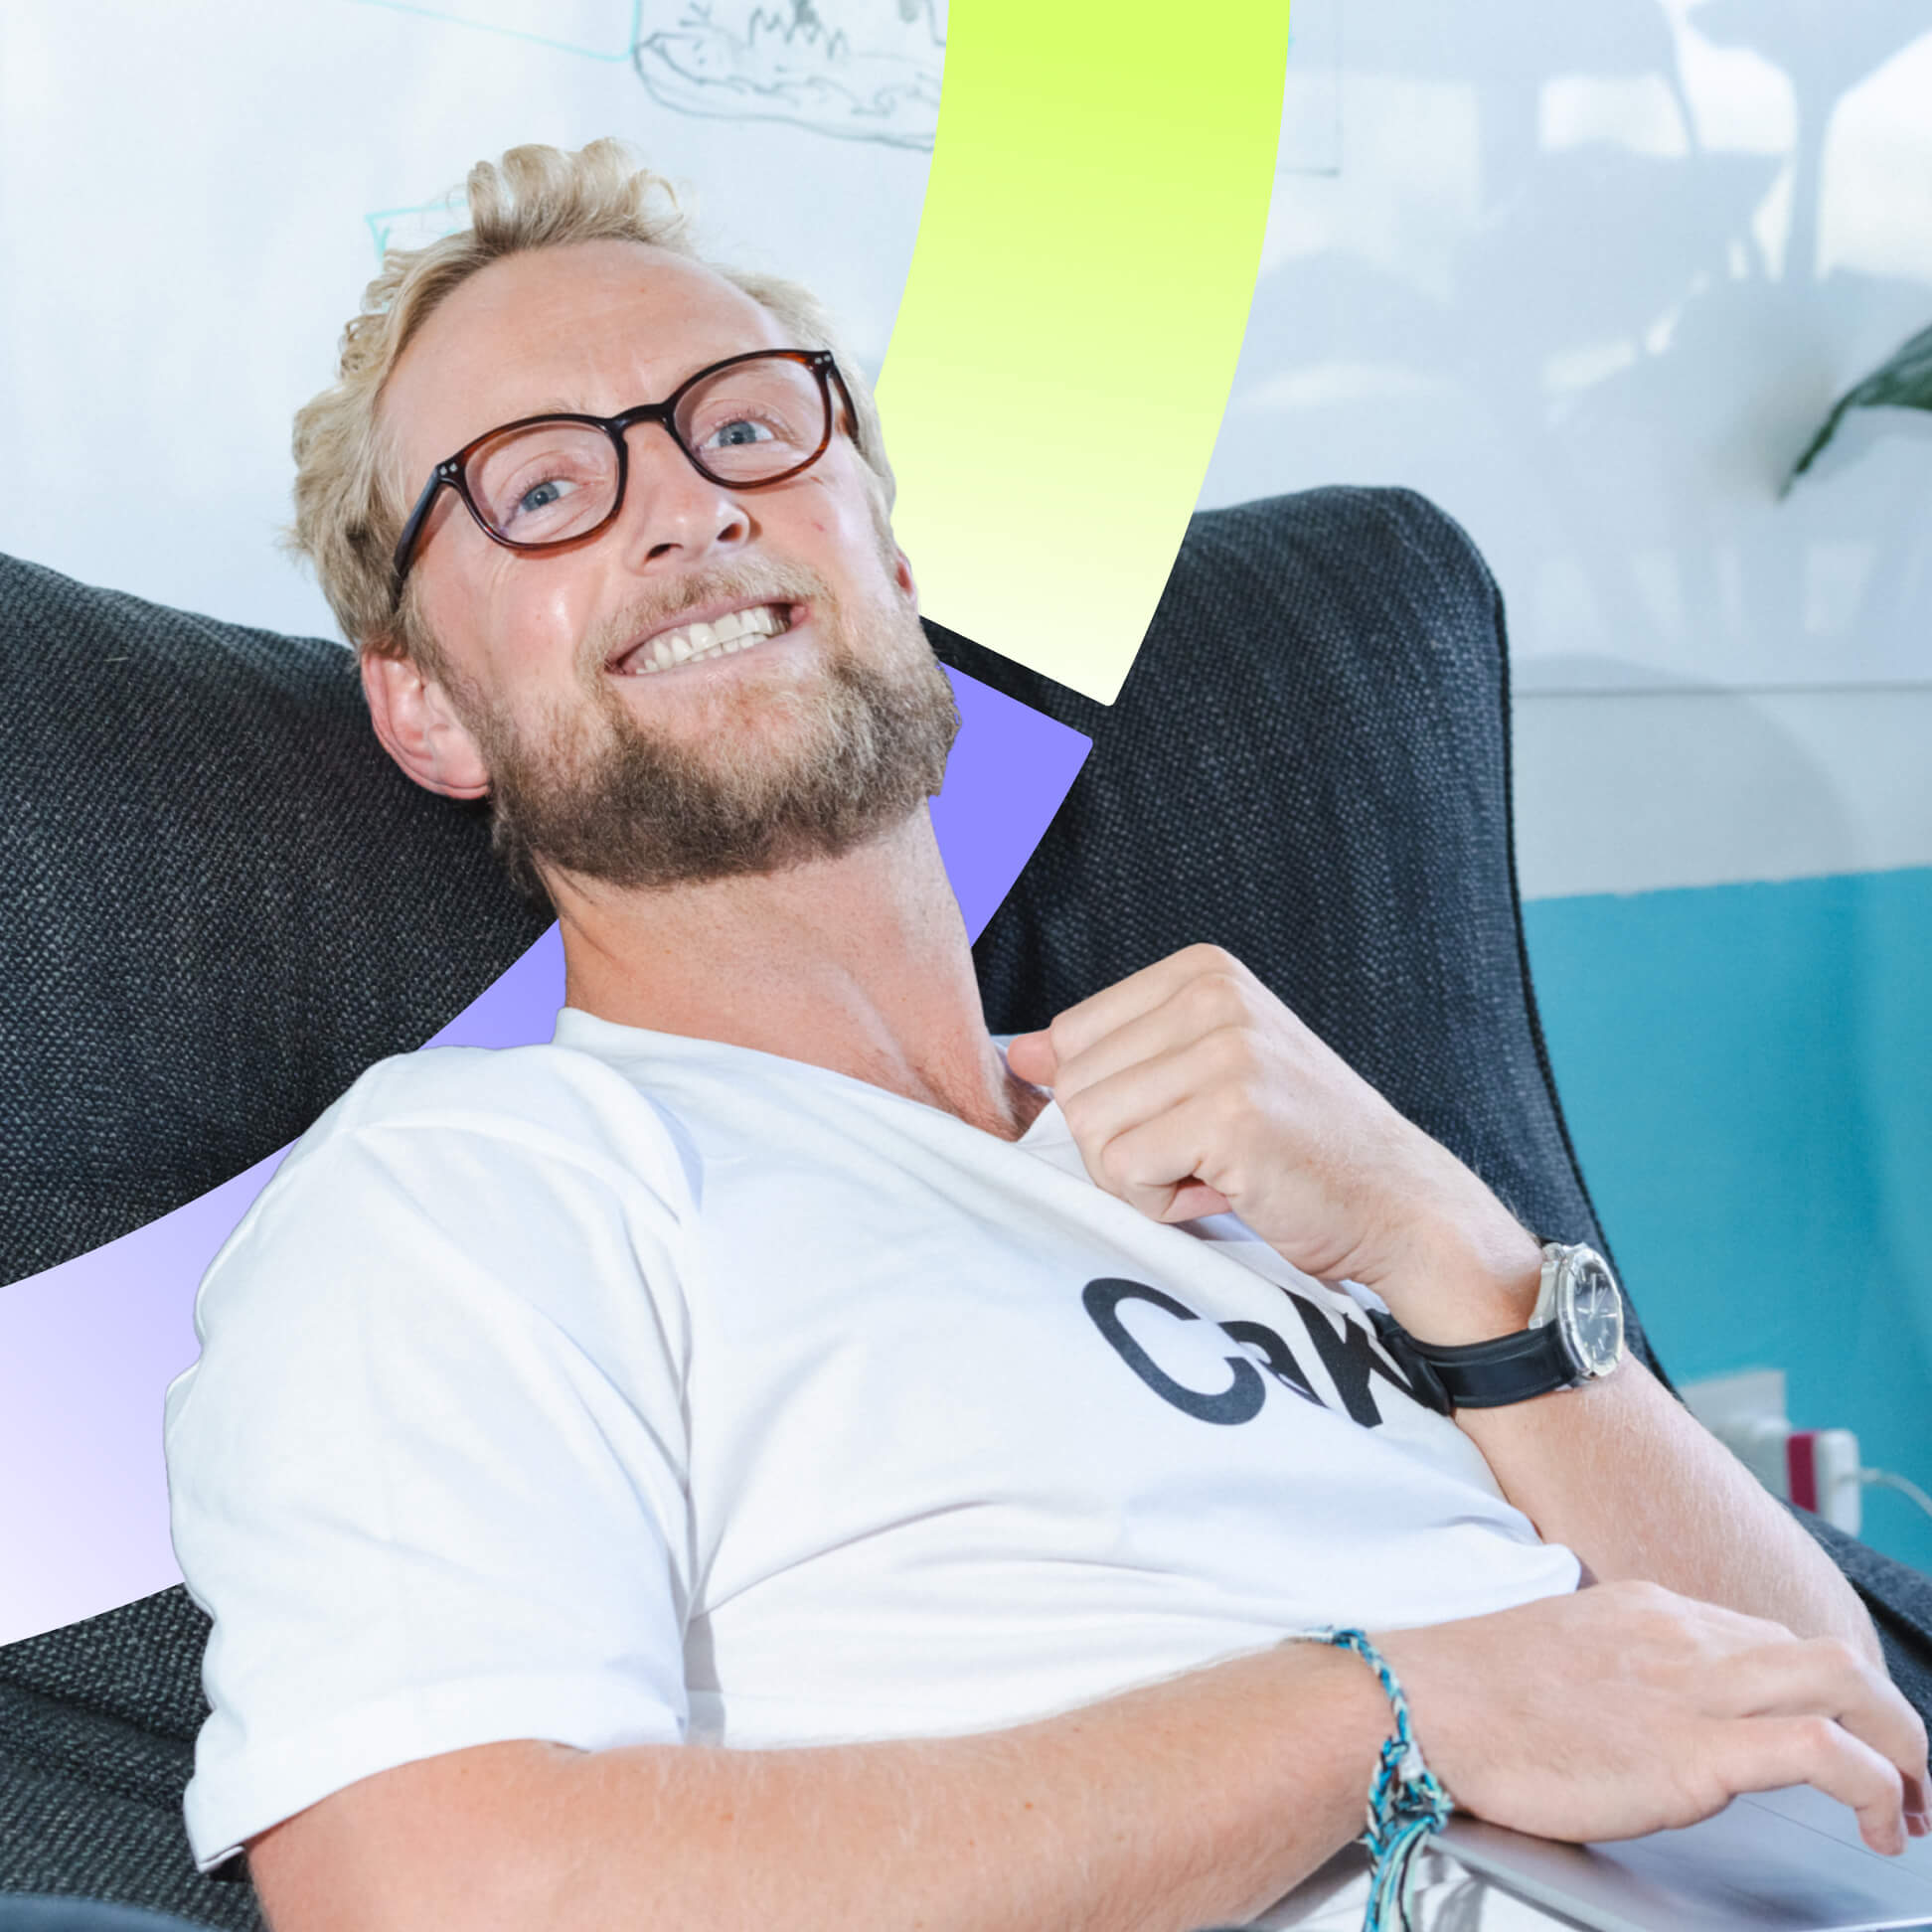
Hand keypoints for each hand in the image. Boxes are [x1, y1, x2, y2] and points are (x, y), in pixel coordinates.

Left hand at [1005, 945, 1538, 1339]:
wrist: (1400, 1204)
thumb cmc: (1298, 1148)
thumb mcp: (1202, 1079)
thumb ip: (1113, 1059)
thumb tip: (1020, 1054)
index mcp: (1202, 971)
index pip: (1072, 1035)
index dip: (1116, 1101)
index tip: (1187, 1119)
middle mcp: (1213, 994)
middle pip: (1075, 1086)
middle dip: (1125, 1145)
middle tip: (1206, 1157)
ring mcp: (1225, 1049)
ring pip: (1091, 1131)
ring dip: (1142, 1179)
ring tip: (1218, 1171)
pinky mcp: (1230, 1113)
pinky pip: (1123, 1172)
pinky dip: (1162, 1206)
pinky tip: (1228, 1192)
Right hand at [1377, 1580, 1931, 1854]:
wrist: (1419, 1703)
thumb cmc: (1468, 1693)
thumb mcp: (1560, 1655)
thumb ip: (1620, 1672)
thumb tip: (1646, 1711)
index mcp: (1649, 1610)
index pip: (1770, 1641)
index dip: (1827, 1696)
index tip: (1844, 1743)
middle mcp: (1682, 1634)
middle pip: (1827, 1654)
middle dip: (1891, 1720)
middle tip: (1907, 1783)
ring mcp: (1689, 1686)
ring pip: (1844, 1683)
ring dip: (1904, 1748)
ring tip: (1911, 1809)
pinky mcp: (1690, 1750)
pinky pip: (1821, 1751)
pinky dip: (1875, 1783)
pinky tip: (1877, 1822)